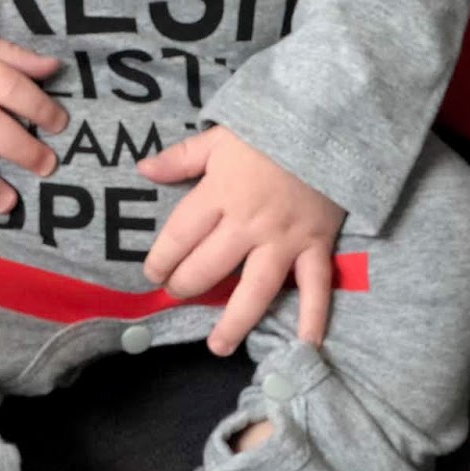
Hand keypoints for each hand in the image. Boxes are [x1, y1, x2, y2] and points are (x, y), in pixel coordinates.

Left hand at [137, 126, 344, 354]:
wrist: (326, 124)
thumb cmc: (268, 131)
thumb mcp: (219, 137)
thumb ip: (181, 157)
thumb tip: (143, 169)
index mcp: (220, 192)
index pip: (181, 234)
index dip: (162, 258)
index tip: (151, 273)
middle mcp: (248, 223)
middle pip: (209, 266)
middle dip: (187, 285)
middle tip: (177, 294)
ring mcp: (284, 239)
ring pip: (255, 289)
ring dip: (234, 322)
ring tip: (217, 346)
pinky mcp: (316, 245)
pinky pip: (315, 287)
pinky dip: (312, 318)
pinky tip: (304, 345)